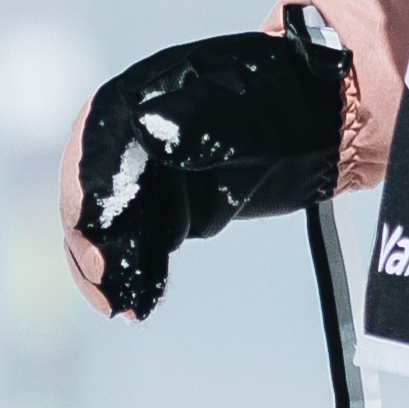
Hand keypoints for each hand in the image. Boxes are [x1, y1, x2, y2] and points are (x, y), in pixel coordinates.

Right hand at [73, 31, 348, 320]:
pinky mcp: (168, 209)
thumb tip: (148, 129)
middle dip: (93, 244)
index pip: (94, 153)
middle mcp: (127, 139)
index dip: (90, 197)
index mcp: (134, 100)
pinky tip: (138, 305)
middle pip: (93, 197)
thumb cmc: (282, 104)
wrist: (318, 123)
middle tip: (108, 286)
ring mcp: (145, 177)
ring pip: (110, 230)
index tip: (93, 239)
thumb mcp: (242, 113)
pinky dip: (138, 274)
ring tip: (122, 307)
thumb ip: (196, 122)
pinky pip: (141, 245)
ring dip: (112, 268)